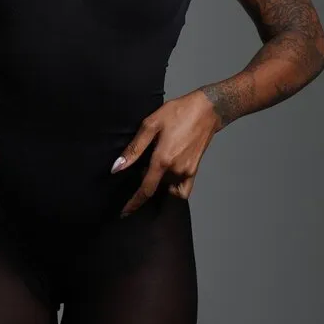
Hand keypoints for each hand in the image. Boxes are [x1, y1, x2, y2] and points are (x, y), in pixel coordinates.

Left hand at [112, 89, 219, 215]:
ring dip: (157, 182)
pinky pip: (182, 190)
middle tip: (140, 165)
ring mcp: (187, 172)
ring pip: (167, 187)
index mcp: (162, 160)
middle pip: (155, 187)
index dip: (134, 203)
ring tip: (153, 164)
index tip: (124, 213)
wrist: (206, 110)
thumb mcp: (151, 124)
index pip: (145, 190)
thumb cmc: (178, 112)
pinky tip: (167, 176)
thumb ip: (134, 149)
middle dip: (144, 182)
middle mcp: (175, 170)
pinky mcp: (194, 170)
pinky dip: (173, 188)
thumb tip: (117, 168)